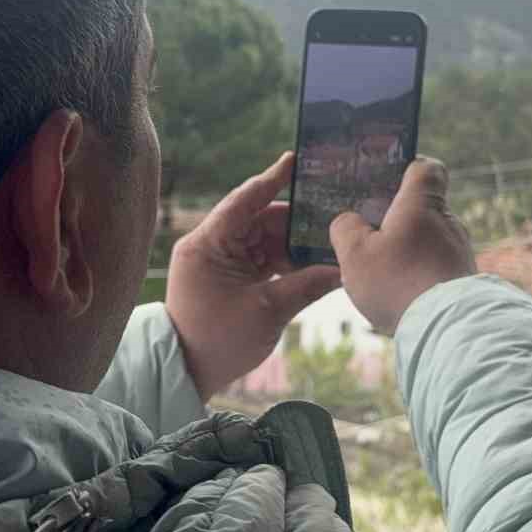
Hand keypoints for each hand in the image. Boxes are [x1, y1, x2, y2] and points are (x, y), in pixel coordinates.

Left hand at [165, 152, 341, 401]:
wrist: (187, 372)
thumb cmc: (218, 341)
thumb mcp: (267, 311)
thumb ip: (306, 284)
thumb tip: (344, 269)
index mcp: (207, 244)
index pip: (243, 200)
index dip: (271, 179)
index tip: (295, 160)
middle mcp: (210, 245)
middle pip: (258, 219)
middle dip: (295, 221)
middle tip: (332, 216)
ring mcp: (219, 259)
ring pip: (263, 238)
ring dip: (293, 244)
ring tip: (328, 243)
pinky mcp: (228, 275)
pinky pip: (261, 257)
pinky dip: (285, 260)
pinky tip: (312, 264)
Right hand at [330, 157, 475, 331]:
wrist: (446, 330)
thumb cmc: (397, 281)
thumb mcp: (354, 252)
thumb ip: (345, 228)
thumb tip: (348, 221)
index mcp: (422, 203)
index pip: (426, 167)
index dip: (407, 166)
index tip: (387, 177)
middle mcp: (448, 222)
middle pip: (423, 207)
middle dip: (397, 217)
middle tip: (367, 230)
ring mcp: (460, 252)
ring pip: (429, 240)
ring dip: (407, 250)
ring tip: (379, 271)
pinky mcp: (464, 282)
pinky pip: (437, 268)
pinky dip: (418, 275)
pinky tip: (399, 294)